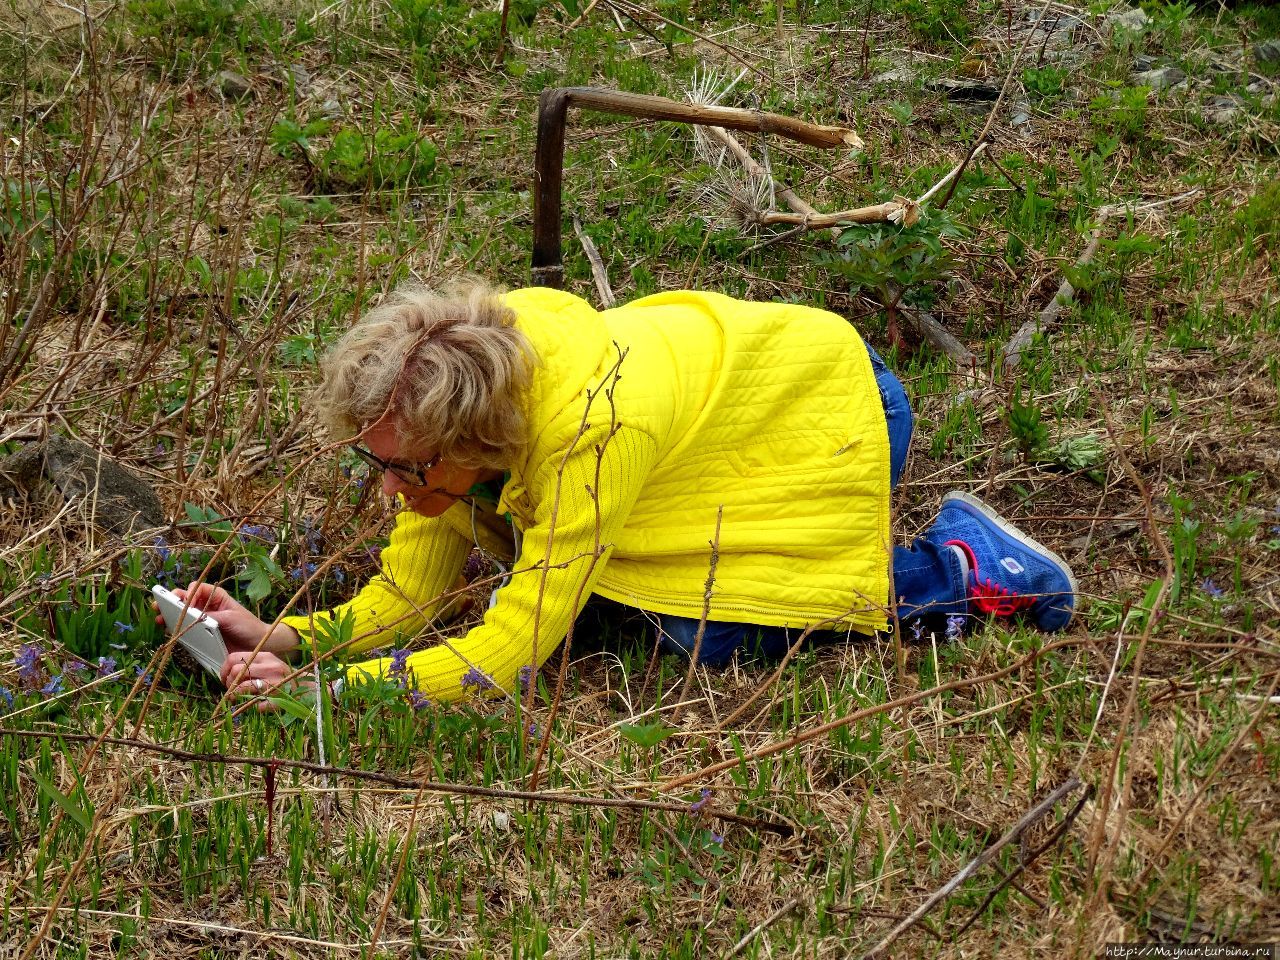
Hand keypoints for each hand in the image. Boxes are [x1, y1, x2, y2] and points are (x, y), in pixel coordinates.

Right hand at [153, 582, 299, 655]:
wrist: (257, 644)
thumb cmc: (247, 626)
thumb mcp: (230, 618)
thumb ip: (211, 616)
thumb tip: (193, 616)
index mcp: (216, 597)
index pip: (197, 589)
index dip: (189, 594)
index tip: (187, 603)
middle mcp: (207, 606)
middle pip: (185, 599)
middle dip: (171, 601)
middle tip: (160, 605)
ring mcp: (202, 620)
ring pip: (182, 614)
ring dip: (170, 615)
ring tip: (159, 618)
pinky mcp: (201, 634)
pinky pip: (185, 629)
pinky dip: (176, 628)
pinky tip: (168, 630)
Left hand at [220, 650, 310, 709]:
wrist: (308, 689)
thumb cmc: (284, 677)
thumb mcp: (269, 663)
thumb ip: (251, 664)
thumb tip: (228, 670)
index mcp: (265, 657)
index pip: (234, 658)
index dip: (224, 670)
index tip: (225, 678)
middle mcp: (270, 668)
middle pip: (235, 672)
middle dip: (228, 684)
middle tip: (230, 690)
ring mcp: (274, 684)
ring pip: (241, 688)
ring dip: (234, 696)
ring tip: (235, 699)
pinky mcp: (277, 700)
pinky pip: (254, 706)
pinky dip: (250, 707)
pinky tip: (253, 706)